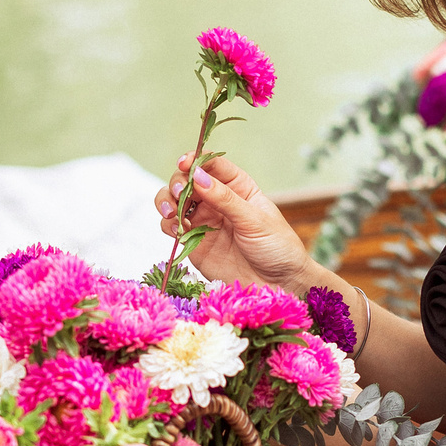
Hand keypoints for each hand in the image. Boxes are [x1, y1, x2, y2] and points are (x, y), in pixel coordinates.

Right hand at [154, 153, 311, 289]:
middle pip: (186, 180)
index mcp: (237, 186)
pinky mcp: (193, 242)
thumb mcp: (254, 220)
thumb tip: (198, 176)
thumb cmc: (276, 248)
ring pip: (173, 201)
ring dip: (166, 202)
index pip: (211, 165)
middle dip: (177, 183)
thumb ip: (225, 199)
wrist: (278, 285)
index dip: (195, 160)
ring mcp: (203, 221)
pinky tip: (177, 231)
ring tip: (172, 213)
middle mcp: (217, 200)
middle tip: (179, 195)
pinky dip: (167, 225)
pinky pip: (171, 227)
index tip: (184, 164)